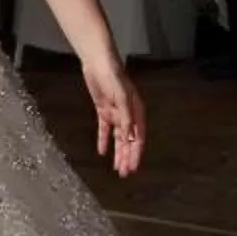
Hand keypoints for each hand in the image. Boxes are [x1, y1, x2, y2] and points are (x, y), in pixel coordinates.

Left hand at [84, 51, 146, 176]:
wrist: (98, 61)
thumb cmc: (113, 75)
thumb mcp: (121, 96)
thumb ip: (125, 116)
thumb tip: (129, 137)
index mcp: (137, 111)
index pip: (138, 138)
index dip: (136, 153)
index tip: (133, 167)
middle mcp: (128, 114)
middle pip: (128, 141)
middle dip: (127, 157)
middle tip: (125, 173)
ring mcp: (116, 113)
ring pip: (118, 138)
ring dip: (117, 153)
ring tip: (116, 168)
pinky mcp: (104, 110)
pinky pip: (104, 129)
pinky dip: (104, 140)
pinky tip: (102, 152)